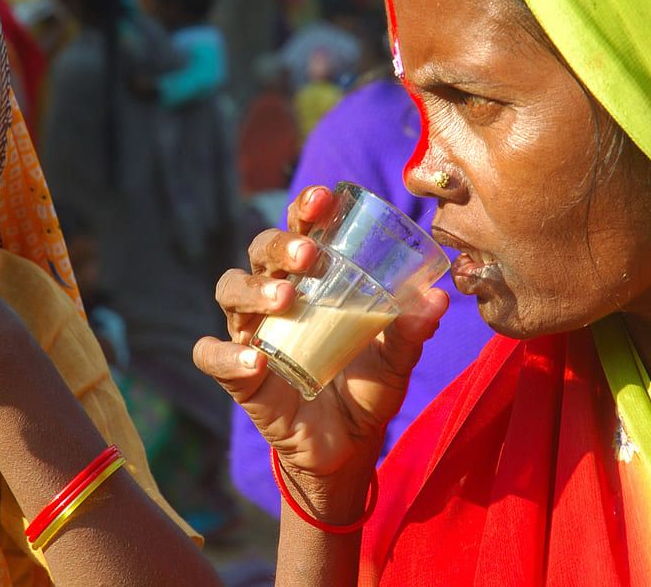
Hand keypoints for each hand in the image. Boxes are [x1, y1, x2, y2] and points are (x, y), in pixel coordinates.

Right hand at [193, 186, 447, 495]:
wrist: (347, 451)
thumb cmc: (366, 390)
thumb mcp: (395, 362)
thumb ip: (410, 333)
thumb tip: (437, 299)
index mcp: (309, 282)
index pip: (298, 232)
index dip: (305, 210)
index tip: (324, 198)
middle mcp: (273, 299)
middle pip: (258, 253)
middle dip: (280, 246)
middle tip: (309, 256)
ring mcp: (251, 333)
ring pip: (229, 291)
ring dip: (254, 290)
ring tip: (286, 300)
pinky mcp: (238, 376)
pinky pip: (213, 357)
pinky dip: (227, 354)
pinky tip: (255, 360)